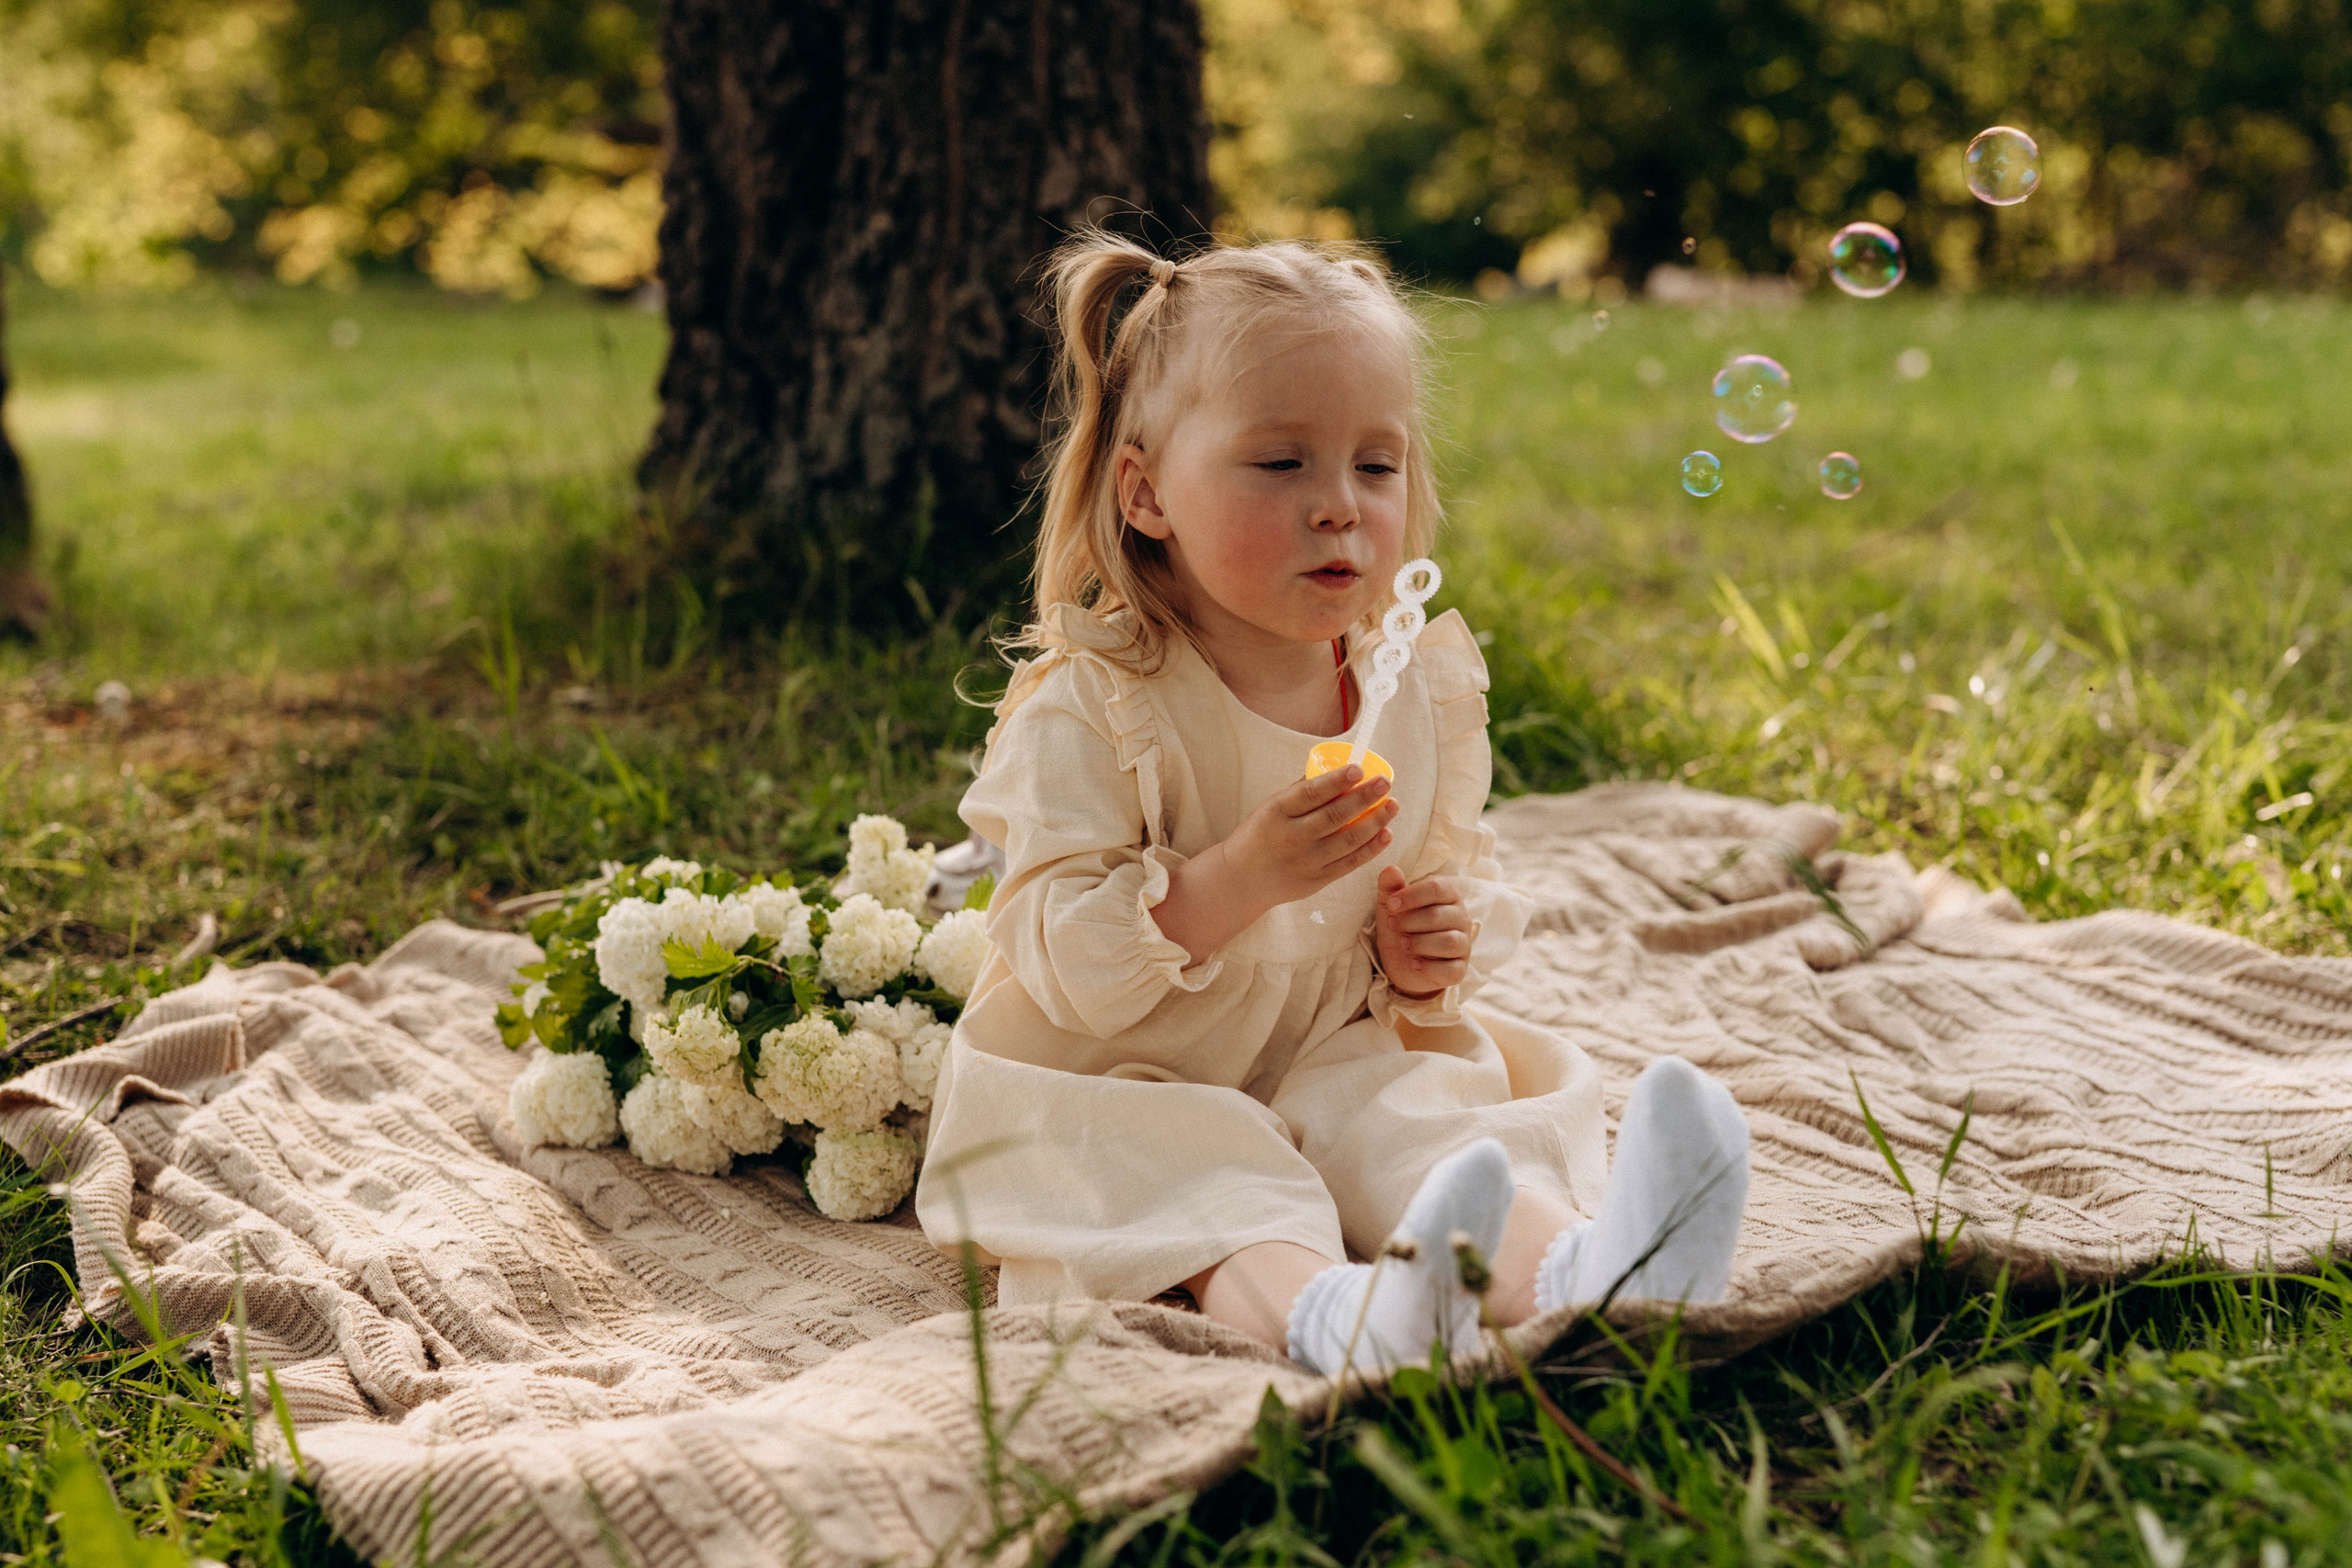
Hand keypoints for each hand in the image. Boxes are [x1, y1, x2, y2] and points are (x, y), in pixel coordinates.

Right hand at [1224, 764, 1399, 910]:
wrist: (1242, 879)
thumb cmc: (1260, 835)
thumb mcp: (1270, 808)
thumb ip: (1301, 791)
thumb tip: (1336, 768)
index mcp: (1277, 812)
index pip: (1311, 793)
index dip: (1337, 780)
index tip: (1359, 768)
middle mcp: (1292, 837)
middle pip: (1335, 815)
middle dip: (1364, 797)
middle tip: (1385, 782)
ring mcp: (1306, 861)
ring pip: (1348, 840)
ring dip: (1375, 821)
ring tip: (1392, 805)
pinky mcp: (1317, 880)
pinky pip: (1350, 863)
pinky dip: (1371, 848)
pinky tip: (1386, 833)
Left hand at [1372, 866, 1470, 999]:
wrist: (1402, 964)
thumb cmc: (1402, 928)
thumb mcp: (1391, 908)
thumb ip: (1390, 888)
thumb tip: (1391, 869)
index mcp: (1448, 896)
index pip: (1437, 888)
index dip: (1411, 895)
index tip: (1390, 905)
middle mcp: (1461, 918)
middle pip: (1439, 915)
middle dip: (1410, 921)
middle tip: (1392, 925)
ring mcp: (1463, 945)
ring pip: (1449, 942)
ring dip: (1420, 943)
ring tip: (1403, 944)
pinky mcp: (1459, 969)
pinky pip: (1451, 969)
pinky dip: (1430, 967)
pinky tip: (1414, 964)